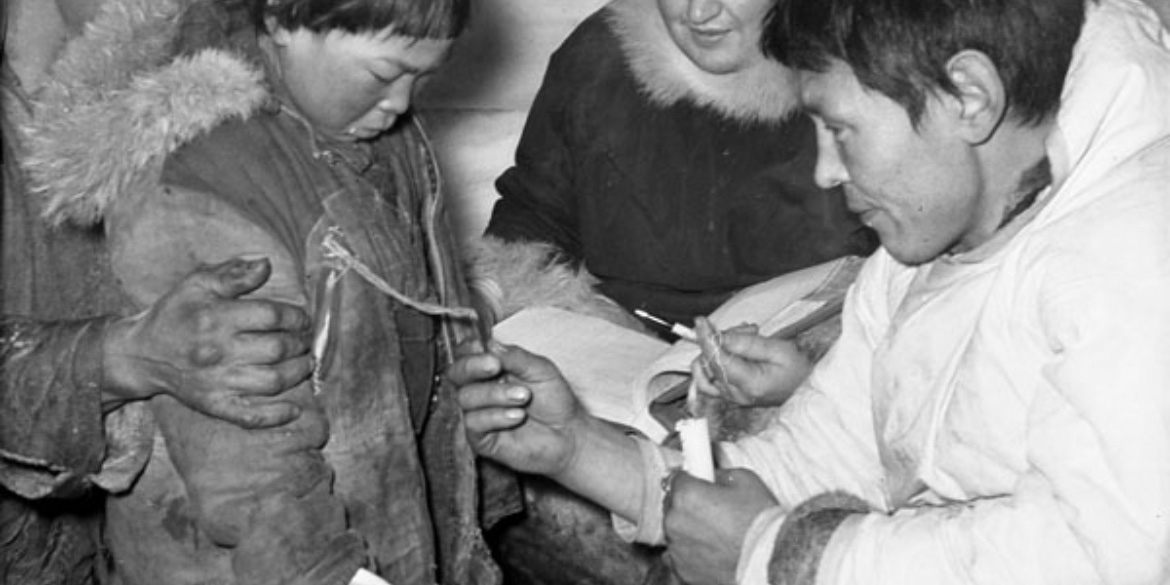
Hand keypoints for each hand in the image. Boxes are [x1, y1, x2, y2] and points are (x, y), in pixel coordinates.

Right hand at [103, 257, 311, 427]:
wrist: (141, 354)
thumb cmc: (174, 314)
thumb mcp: (197, 284)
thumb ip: (232, 274)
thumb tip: (266, 264)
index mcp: (216, 318)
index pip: (272, 316)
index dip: (296, 317)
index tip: (303, 319)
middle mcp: (218, 351)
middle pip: (277, 348)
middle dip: (301, 343)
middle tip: (306, 340)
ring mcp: (217, 382)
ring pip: (272, 381)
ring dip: (298, 372)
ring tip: (305, 363)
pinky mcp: (214, 404)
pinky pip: (250, 416)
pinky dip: (276, 415)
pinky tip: (294, 409)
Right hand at [447, 342, 586, 477]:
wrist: (568, 433)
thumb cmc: (554, 400)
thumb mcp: (541, 370)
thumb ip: (515, 357)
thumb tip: (490, 344)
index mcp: (490, 369)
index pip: (465, 353)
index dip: (469, 349)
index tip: (482, 346)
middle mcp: (479, 389)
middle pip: (456, 373)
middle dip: (473, 366)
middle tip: (495, 366)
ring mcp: (477, 414)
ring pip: (466, 397)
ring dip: (495, 394)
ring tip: (524, 397)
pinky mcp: (480, 438)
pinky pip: (473, 423)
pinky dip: (495, 416)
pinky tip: (518, 416)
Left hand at [662, 468, 777, 584]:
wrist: (770, 562)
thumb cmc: (761, 524)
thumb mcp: (745, 480)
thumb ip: (720, 475)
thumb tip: (713, 476)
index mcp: (686, 495)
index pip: (675, 478)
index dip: (691, 479)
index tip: (698, 483)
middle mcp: (674, 522)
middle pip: (673, 506)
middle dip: (689, 505)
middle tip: (716, 510)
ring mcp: (676, 550)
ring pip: (675, 532)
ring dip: (689, 530)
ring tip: (719, 534)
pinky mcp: (681, 573)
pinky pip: (679, 557)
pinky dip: (690, 554)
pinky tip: (712, 552)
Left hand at [692, 317, 810, 406]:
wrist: (803, 388)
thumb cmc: (796, 369)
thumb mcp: (778, 350)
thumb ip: (747, 343)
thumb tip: (720, 337)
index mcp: (750, 384)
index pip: (718, 360)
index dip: (707, 339)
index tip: (701, 321)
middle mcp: (736, 394)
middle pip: (710, 362)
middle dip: (723, 340)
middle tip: (749, 331)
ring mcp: (730, 396)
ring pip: (707, 367)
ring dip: (719, 348)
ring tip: (745, 339)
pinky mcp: (728, 394)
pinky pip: (708, 377)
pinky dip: (714, 360)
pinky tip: (731, 350)